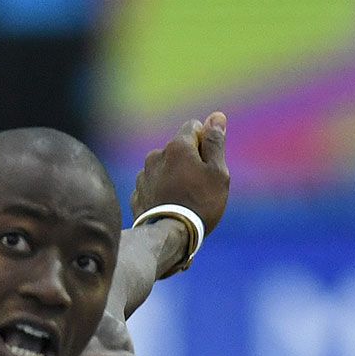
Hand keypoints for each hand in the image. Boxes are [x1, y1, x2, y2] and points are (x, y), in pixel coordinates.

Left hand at [132, 112, 228, 243]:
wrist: (169, 238)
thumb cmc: (200, 204)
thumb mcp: (218, 172)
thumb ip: (215, 142)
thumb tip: (216, 116)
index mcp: (177, 146)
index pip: (193, 127)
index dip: (205, 142)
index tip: (210, 162)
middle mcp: (155, 156)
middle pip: (178, 149)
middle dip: (189, 161)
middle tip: (200, 187)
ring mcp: (143, 176)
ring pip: (163, 168)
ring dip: (173, 177)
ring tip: (183, 201)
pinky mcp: (136, 196)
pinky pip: (152, 187)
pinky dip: (160, 193)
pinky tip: (169, 209)